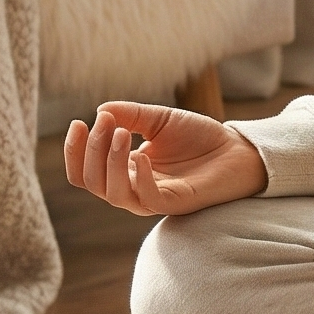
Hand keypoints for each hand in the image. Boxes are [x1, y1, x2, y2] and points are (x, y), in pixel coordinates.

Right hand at [63, 101, 266, 216]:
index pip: (84, 173)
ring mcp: (153, 199)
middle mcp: (134, 189)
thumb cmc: (198, 137)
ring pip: (114, 194)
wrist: (238, 148)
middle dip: (92, 151)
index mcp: (125, 172)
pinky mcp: (176, 203)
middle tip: (104, 122)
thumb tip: (100, 110)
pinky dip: (141, 178)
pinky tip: (143, 154)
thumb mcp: (159, 119)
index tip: (78, 122)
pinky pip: (148, 199)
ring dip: (111, 162)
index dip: (75, 151)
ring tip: (120, 133)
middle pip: (93, 182)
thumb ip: (130, 115)